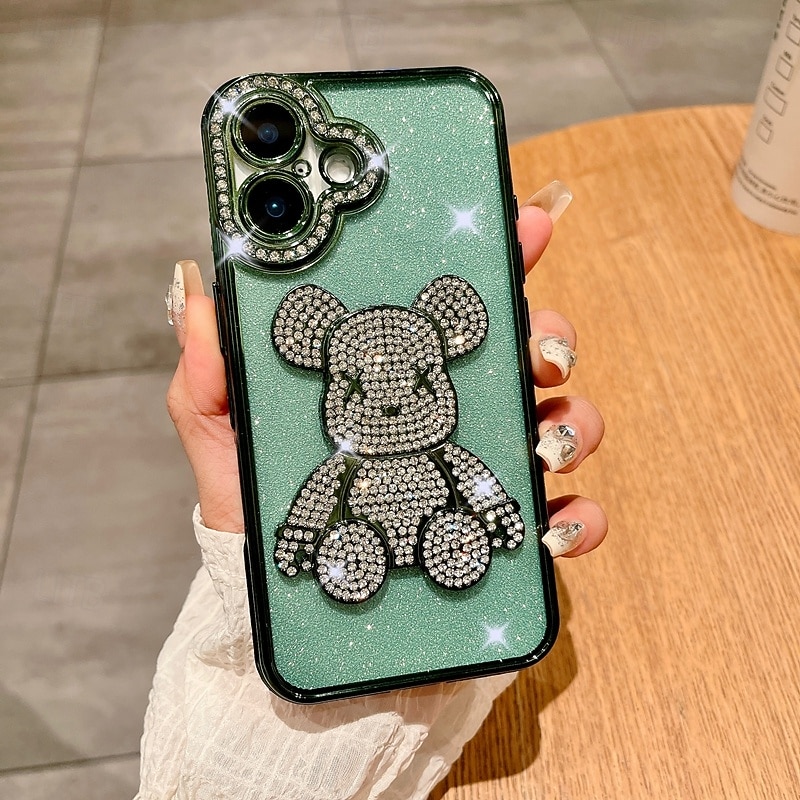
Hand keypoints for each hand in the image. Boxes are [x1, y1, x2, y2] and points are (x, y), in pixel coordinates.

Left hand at [166, 199, 606, 554]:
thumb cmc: (256, 505)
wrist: (276, 591)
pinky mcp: (496, 530)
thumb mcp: (225, 434)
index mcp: (396, 374)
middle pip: (526, 350)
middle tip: (536, 347)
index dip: (497, 257)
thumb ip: (213, 373)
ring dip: (570, 422)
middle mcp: (452, 409)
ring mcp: (482, 465)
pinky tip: (555, 526)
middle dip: (550, 334)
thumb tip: (200, 295)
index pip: (454, 304)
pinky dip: (577, 517)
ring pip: (558, 422)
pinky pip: (562, 518)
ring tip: (542, 442)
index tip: (524, 225)